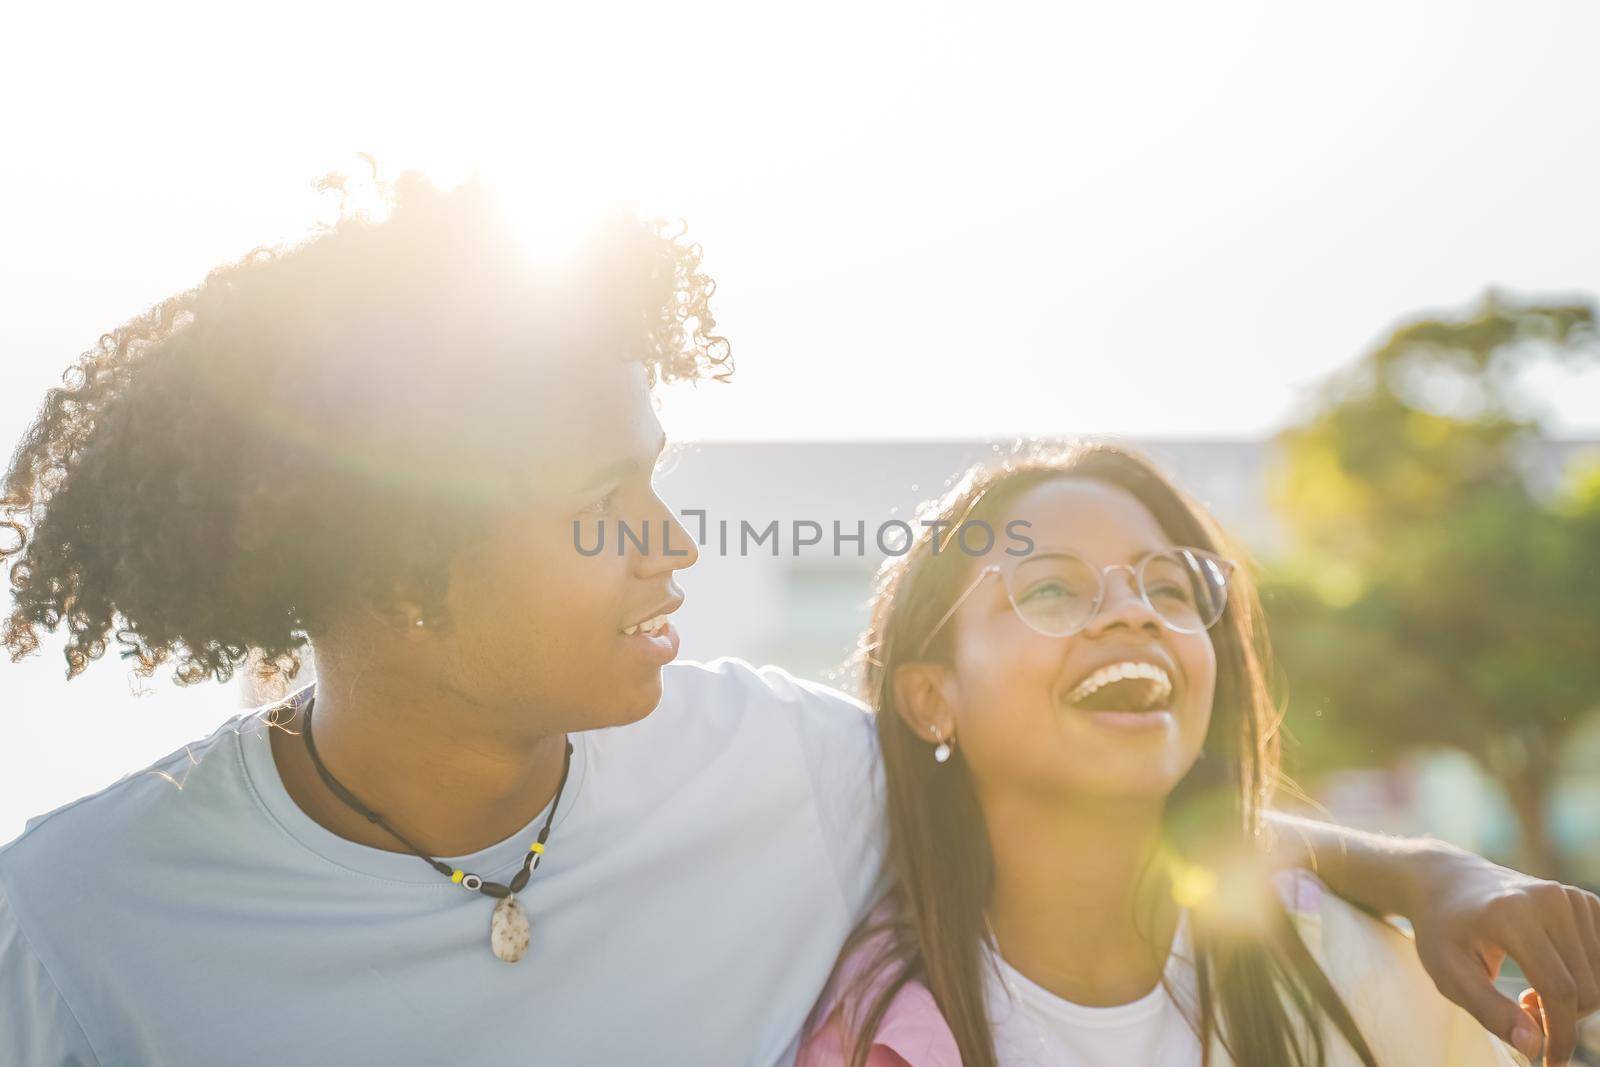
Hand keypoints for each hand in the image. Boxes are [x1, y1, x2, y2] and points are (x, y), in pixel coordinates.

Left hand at [1406, 844, 1599, 1064]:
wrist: (1446, 882)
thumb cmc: (1443, 931)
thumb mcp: (1450, 974)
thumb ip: (1490, 1011)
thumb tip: (1534, 1046)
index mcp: (1512, 915)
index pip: (1559, 990)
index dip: (1561, 1034)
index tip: (1551, 1062)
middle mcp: (1548, 899)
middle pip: (1586, 988)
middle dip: (1564, 1018)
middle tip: (1524, 1015)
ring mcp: (1569, 896)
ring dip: (1573, 1000)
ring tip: (1530, 994)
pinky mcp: (1583, 900)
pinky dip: (1584, 979)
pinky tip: (1549, 974)